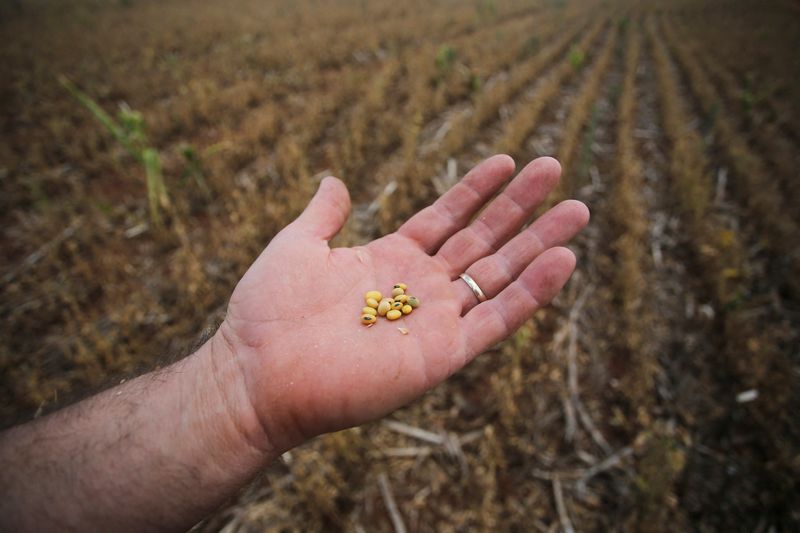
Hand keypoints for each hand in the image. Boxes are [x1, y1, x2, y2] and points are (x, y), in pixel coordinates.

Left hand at [218, 155, 589, 453]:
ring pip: (499, 276)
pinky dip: (532, 293)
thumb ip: (323, 215)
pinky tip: (564, 260)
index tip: (508, 160)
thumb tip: (333, 180)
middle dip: (520, 207)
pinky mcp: (443, 355)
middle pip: (482, 240)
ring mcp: (434, 321)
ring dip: (539, 244)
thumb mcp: (296, 245)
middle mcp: (418, 288)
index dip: (476, 190)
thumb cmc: (267, 312)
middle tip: (556, 169)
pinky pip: (497, 320)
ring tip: (578, 211)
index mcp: (389, 260)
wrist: (258, 374)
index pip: (446, 218)